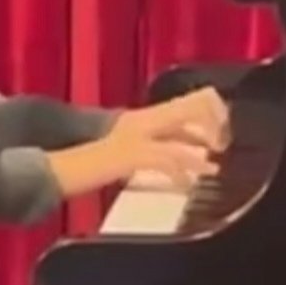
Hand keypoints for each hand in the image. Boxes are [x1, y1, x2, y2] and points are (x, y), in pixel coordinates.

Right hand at [45, 87, 230, 198]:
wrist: (63, 169)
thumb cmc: (95, 163)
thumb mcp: (132, 147)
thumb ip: (160, 144)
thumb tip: (193, 149)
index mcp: (144, 116)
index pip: (191, 99)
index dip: (214, 114)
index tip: (221, 135)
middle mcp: (142, 119)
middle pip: (193, 105)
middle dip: (215, 125)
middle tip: (222, 148)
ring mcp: (135, 136)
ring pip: (181, 133)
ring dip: (200, 151)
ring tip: (211, 168)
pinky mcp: (129, 155)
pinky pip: (164, 159)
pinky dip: (180, 172)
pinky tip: (185, 185)